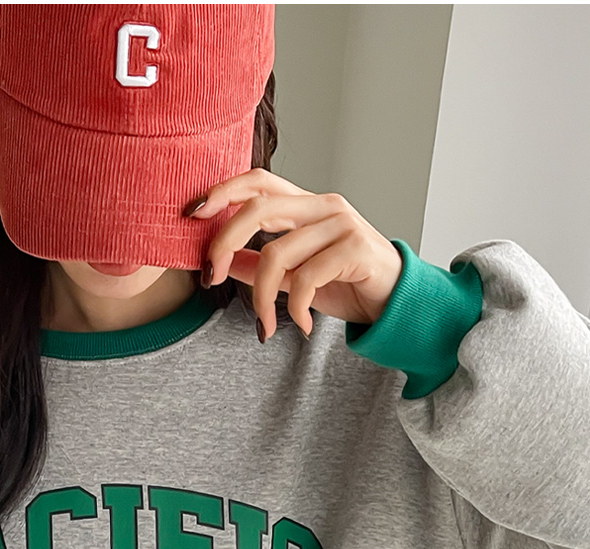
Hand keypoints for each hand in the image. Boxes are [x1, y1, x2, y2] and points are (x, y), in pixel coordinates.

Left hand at [185, 168, 402, 335]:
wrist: (396, 304)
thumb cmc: (349, 285)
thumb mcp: (298, 277)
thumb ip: (263, 266)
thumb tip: (226, 262)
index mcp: (306, 204)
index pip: (259, 181)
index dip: (223, 191)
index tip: (192, 215)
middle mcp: (323, 205)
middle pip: (259, 208)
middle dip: (225, 243)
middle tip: (212, 277)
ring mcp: (340, 223)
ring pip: (277, 254)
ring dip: (263, 299)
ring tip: (268, 325)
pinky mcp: (354, 248)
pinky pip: (306, 278)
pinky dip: (296, 309)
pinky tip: (304, 326)